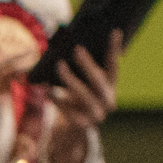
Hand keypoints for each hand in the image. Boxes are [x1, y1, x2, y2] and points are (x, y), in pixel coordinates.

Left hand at [39, 44, 116, 162]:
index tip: (114, 30)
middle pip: (98, 80)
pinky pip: (67, 109)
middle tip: (77, 49)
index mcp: (110, 87)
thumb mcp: (80, 85)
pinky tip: (47, 87)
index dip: (114, 48)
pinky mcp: (81, 125)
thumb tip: (66, 45)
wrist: (75, 132)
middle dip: (87, 64)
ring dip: (70, 79)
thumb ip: (79, 70)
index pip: (114, 65)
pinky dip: (56, 98)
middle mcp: (107, 101)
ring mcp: (96, 115)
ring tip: (59, 65)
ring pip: (83, 95)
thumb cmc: (75, 100)